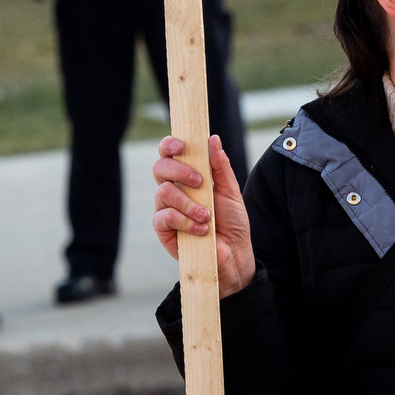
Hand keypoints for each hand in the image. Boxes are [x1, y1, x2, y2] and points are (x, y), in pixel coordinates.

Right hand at [152, 133, 254, 297]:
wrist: (235, 255)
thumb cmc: (232, 223)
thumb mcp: (230, 191)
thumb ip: (220, 166)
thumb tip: (212, 139)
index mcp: (187, 177)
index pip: (170, 155)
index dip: (169, 145)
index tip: (181, 146)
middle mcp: (173, 190)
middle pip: (159, 168)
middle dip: (179, 171)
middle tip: (199, 181)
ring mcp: (166, 210)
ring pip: (162, 192)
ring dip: (187, 202)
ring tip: (206, 216)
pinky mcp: (163, 230)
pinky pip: (164, 217)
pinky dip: (184, 221)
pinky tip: (201, 229)